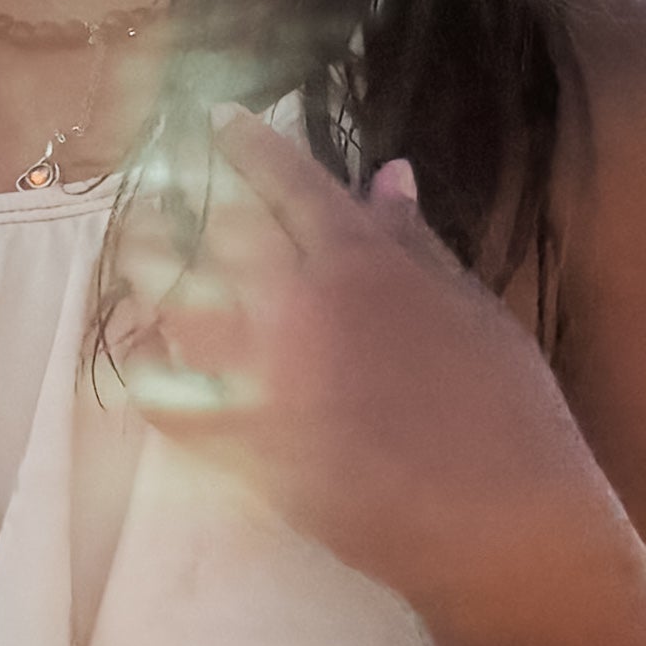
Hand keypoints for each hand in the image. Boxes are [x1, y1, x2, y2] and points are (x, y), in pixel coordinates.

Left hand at [120, 112, 617, 642]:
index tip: (216, 120)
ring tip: (138, 247)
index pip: (287, 180)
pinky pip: (166, 400)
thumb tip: (387, 174)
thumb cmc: (509, 413)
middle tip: (156, 173)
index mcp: (362, 264)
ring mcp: (263, 379)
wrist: (501, 525)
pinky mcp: (245, 448)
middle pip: (214, 228)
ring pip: (175, 303)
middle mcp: (300, 308)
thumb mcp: (474, 311)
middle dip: (179, 190)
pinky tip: (137, 347)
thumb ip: (416, 243)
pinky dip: (142, 368)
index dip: (246, 143)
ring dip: (149, 267)